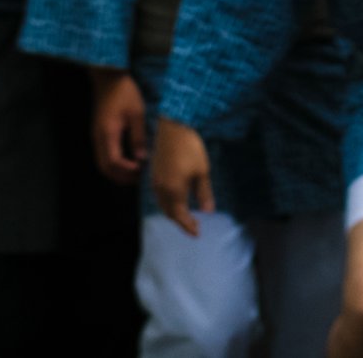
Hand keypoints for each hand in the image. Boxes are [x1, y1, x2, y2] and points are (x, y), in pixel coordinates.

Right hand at [91, 70, 147, 184]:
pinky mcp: (98, 134)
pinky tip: (127, 162)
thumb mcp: (137, 113)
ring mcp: (96, 136)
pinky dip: (113, 164)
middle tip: (139, 178)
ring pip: (102, 163)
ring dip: (117, 172)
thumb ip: (138, 137)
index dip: (128, 171)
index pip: (114, 162)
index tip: (142, 170)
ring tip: (135, 172)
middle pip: (105, 168)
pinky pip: (102, 156)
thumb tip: (141, 159)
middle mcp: (98, 138)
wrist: (109, 79)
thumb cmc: (125, 93)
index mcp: (108, 134)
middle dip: (121, 177)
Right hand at [150, 117, 214, 233]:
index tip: (197, 234)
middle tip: (193, 227)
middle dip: (180, 221)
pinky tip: (176, 199)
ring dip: (173, 213)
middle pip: (169, 212)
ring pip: (162, 204)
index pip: (179, 216)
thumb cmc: (191, 148)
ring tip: (185, 216)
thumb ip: (204, 193)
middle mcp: (161, 189)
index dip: (187, 226)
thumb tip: (208, 212)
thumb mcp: (202, 171)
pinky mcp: (154, 173)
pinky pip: (159, 195)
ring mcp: (155, 181)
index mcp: (173, 191)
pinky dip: (167, 203)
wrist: (173, 127)